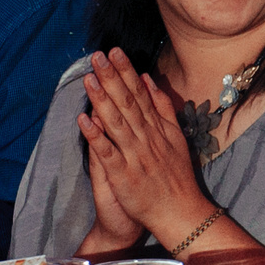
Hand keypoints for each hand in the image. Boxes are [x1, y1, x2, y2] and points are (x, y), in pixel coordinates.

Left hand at [75, 49, 207, 243]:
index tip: (114, 52)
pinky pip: (107, 153)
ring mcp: (135, 156)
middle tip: (98, 56)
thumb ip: (163, 108)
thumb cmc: (176, 176)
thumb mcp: (177, 137)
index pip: (140, 95)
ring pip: (116, 123)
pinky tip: (84, 120)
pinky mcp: (123, 175)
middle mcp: (147, 138)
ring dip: (102, 100)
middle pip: (127, 103)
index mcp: (158, 128)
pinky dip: (96, 137)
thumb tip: (149, 81)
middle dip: (112, 78)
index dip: (126, 72)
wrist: (180, 212)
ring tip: (89, 79)